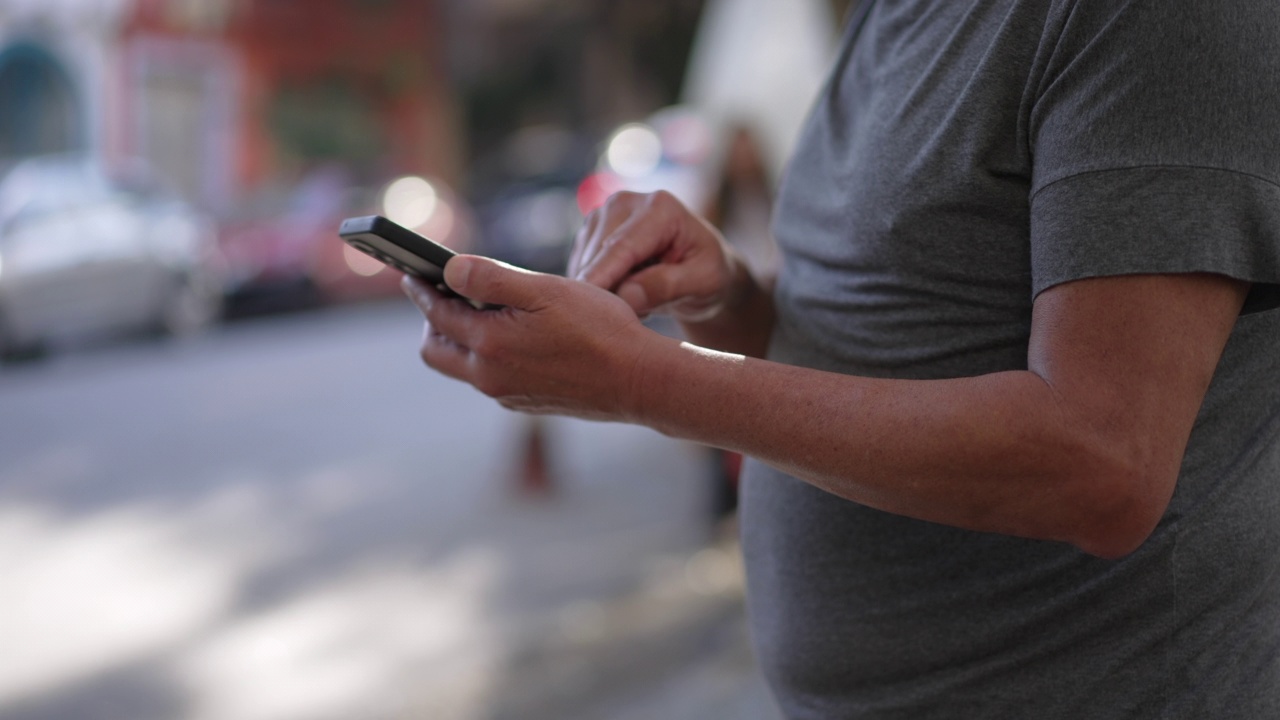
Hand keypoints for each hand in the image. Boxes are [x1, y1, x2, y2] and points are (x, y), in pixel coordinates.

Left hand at [402, 256, 663, 419]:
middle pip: (437, 351)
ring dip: (462, 338)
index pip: (437, 315)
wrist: (639, 381)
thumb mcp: (546, 290)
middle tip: (444, 294)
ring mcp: (507, 395)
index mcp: (489, 345)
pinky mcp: (526, 403)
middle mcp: (490, 377)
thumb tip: (449, 269)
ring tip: (481, 310)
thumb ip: (491, 278)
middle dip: (433, 321)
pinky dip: (488, 355)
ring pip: (464, 366)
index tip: (412, 273)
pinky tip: (513, 336)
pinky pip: (491, 378)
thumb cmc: (600, 329)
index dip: (422, 290)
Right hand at [570, 190, 743, 321]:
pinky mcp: (590, 231)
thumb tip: (627, 296)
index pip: (622, 247)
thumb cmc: (707, 271)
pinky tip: (626, 290)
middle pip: (598, 254)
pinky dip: (598, 286)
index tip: (586, 306)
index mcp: (659, 207)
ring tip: (642, 300)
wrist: (699, 266)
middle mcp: (625, 202)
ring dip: (605, 291)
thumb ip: (668, 286)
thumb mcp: (704, 281)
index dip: (602, 277)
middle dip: (608, 291)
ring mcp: (604, 214)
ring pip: (585, 263)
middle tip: (644, 314)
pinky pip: (580, 268)